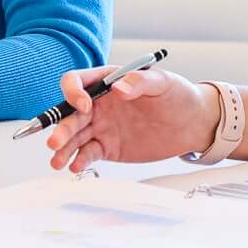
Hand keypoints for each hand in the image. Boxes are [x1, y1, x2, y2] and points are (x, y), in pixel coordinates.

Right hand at [43, 66, 216, 172]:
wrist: (192, 123)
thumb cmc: (178, 96)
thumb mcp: (164, 83)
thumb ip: (141, 82)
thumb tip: (119, 86)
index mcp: (107, 81)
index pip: (77, 82)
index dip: (73, 93)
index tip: (84, 106)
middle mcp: (98, 104)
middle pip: (70, 114)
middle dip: (61, 128)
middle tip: (56, 141)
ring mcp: (101, 127)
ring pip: (74, 137)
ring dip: (63, 148)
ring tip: (57, 161)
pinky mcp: (107, 147)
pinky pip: (88, 153)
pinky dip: (80, 160)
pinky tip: (75, 166)